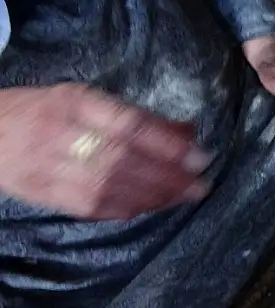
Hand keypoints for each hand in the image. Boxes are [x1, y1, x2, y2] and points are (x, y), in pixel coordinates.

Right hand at [0, 84, 210, 219]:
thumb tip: (188, 131)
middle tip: (200, 184)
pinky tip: (150, 207)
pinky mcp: (43, 193)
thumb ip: (133, 116)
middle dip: (168, 175)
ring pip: (110, 186)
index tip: (200, 155)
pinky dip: (126, 208)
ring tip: (183, 197)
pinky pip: (91, 206)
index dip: (168, 143)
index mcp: (73, 102)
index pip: (129, 125)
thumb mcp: (82, 100)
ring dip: (153, 195)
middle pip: (124, 158)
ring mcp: (49, 166)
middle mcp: (61, 133)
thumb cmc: (40, 112)